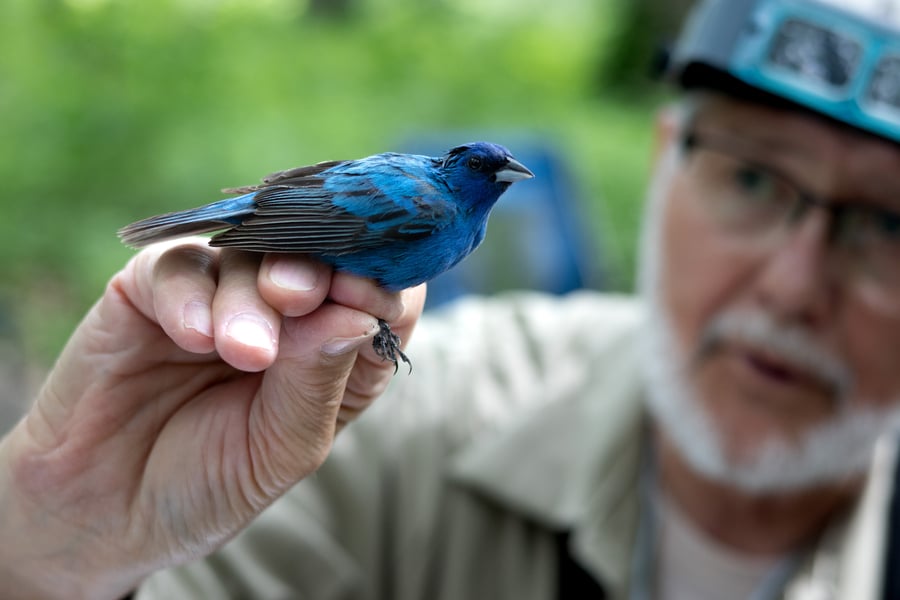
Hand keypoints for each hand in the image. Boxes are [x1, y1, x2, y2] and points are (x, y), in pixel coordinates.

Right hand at [0, 240, 424, 598]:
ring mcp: (218, 293)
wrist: (103, 510)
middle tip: (299, 297)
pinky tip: (196, 338)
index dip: (382, 285)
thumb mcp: (280, 448)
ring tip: (244, 352)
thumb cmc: (208, 481)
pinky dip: (191, 296)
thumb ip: (317, 381)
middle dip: (317, 271)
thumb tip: (358, 317)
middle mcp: (283, 312)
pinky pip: (178, 266)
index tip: (369, 297)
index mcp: (334, 349)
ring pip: (249, 255)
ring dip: (251, 299)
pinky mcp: (151, 289)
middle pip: (318, 258)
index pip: (381, 294)